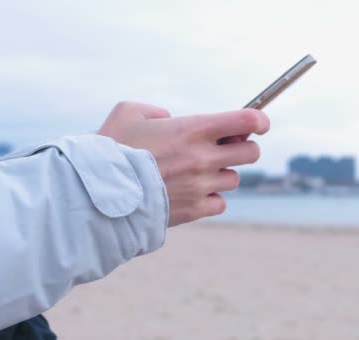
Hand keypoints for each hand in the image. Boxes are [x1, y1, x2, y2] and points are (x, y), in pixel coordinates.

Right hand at [98, 101, 269, 226]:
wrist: (99, 193)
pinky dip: (211, 198)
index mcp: (193, 128)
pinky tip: (192, 193)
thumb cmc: (111, 149)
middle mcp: (203, 157)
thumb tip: (169, 118)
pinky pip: (220, 204)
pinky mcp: (194, 210)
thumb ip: (155, 110)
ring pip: (233, 179)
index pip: (246, 121)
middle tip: (224, 147)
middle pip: (250, 153)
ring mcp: (201, 185)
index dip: (258, 120)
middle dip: (242, 148)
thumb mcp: (128, 113)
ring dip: (221, 174)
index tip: (258, 123)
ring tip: (196, 173)